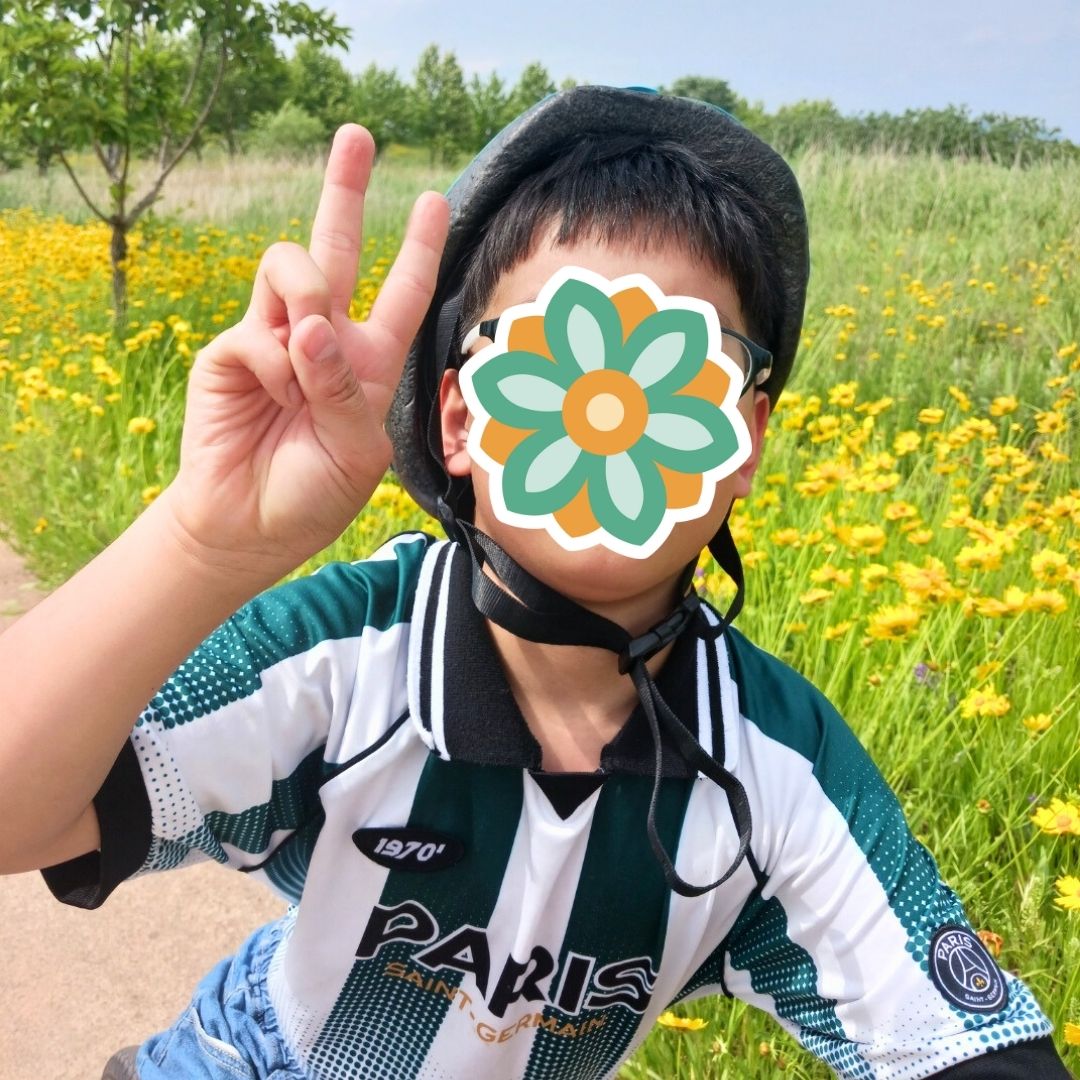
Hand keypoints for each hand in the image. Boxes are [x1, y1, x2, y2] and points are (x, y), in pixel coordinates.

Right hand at [167, 125, 449, 576]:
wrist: (249, 525)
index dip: (420, 248)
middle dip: (345, 189)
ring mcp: (275, 337)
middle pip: (337, 246)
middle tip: (358, 134)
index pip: (402, 293)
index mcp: (369, 361)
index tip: (435, 201)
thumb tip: (309, 325)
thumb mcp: (357, 450)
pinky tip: (274, 401)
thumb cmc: (314, 493)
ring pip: (294, 266)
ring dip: (309, 298)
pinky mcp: (233, 349)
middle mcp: (324, 338)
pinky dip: (276, 366)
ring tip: (307, 351)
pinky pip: (260, 330)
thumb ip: (347, 389)